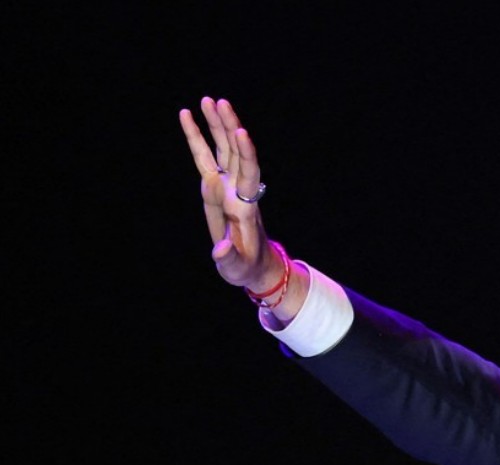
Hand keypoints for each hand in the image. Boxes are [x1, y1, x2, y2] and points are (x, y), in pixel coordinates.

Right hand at [178, 97, 279, 292]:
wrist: (251, 264)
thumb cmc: (245, 267)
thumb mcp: (236, 268)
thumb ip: (229, 258)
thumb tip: (219, 250)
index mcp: (245, 205)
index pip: (248, 173)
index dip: (246, 153)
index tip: (241, 132)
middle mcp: (238, 189)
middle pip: (235, 152)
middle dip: (229, 128)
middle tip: (220, 103)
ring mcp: (226, 185)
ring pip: (222, 148)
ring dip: (216, 125)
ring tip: (208, 100)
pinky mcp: (213, 186)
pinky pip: (204, 156)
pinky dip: (197, 137)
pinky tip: (186, 116)